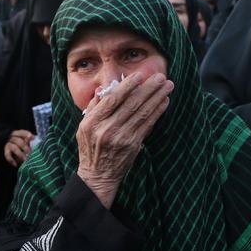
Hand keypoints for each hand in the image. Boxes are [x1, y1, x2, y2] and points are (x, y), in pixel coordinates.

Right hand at [4, 129, 35, 166]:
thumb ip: (27, 141)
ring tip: (25, 159)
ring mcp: (7, 145)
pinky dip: (11, 160)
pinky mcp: (5, 151)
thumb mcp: (24, 143)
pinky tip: (15, 164)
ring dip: (20, 154)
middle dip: (25, 146)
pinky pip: (7, 155)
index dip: (26, 134)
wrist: (10, 154)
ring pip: (14, 147)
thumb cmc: (20, 147)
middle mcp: (11, 138)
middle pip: (18, 140)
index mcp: (17, 134)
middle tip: (30, 152)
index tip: (33, 138)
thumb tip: (34, 138)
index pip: (21, 132)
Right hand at [76, 72, 172, 207]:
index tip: (140, 75)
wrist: (97, 175)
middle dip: (148, 88)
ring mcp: (121, 138)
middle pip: (131, 104)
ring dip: (157, 97)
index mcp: (93, 122)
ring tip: (167, 85)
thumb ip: (93, 107)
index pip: (112, 99)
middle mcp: (107, 129)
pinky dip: (157, 112)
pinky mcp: (133, 145)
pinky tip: (164, 102)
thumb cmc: (90, 148)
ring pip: (142, 113)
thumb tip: (103, 89)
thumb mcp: (83, 127)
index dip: (127, 86)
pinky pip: (147, 125)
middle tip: (160, 76)